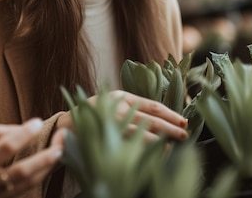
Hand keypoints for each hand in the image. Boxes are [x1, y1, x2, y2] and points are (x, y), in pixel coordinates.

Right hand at [0, 118, 63, 197]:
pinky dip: (40, 177)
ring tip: (60, 152)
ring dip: (47, 168)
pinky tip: (49, 166)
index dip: (22, 134)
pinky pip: (26, 190)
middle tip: (61, 142)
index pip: (3, 148)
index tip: (37, 122)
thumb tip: (19, 127)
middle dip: (44, 157)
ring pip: (28, 184)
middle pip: (21, 171)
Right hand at [56, 90, 188, 140]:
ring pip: (140, 132)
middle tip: (185, 135)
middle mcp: (116, 107)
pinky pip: (127, 144)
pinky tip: (154, 155)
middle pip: (149, 119)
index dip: (169, 113)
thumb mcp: (113, 105)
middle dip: (169, 127)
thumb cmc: (96, 114)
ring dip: (159, 140)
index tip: (183, 121)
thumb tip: (162, 117)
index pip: (151, 105)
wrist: (66, 124)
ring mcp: (109, 121)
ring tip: (173, 147)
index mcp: (120, 96)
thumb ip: (132, 108)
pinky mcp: (102, 135)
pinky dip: (143, 149)